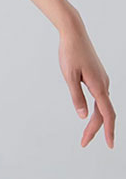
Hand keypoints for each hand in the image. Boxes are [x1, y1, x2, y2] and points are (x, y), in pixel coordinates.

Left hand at [58, 21, 115, 148]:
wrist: (74, 33)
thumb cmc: (70, 52)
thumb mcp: (69, 76)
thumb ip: (77, 97)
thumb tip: (83, 116)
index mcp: (98, 86)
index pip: (107, 114)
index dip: (107, 131)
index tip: (109, 145)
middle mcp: (104, 84)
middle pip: (103, 113)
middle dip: (95, 129)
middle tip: (83, 143)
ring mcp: (102, 80)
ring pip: (102, 106)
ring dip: (96, 121)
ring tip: (86, 134)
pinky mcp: (98, 76)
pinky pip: (100, 98)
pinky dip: (97, 110)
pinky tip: (90, 114)